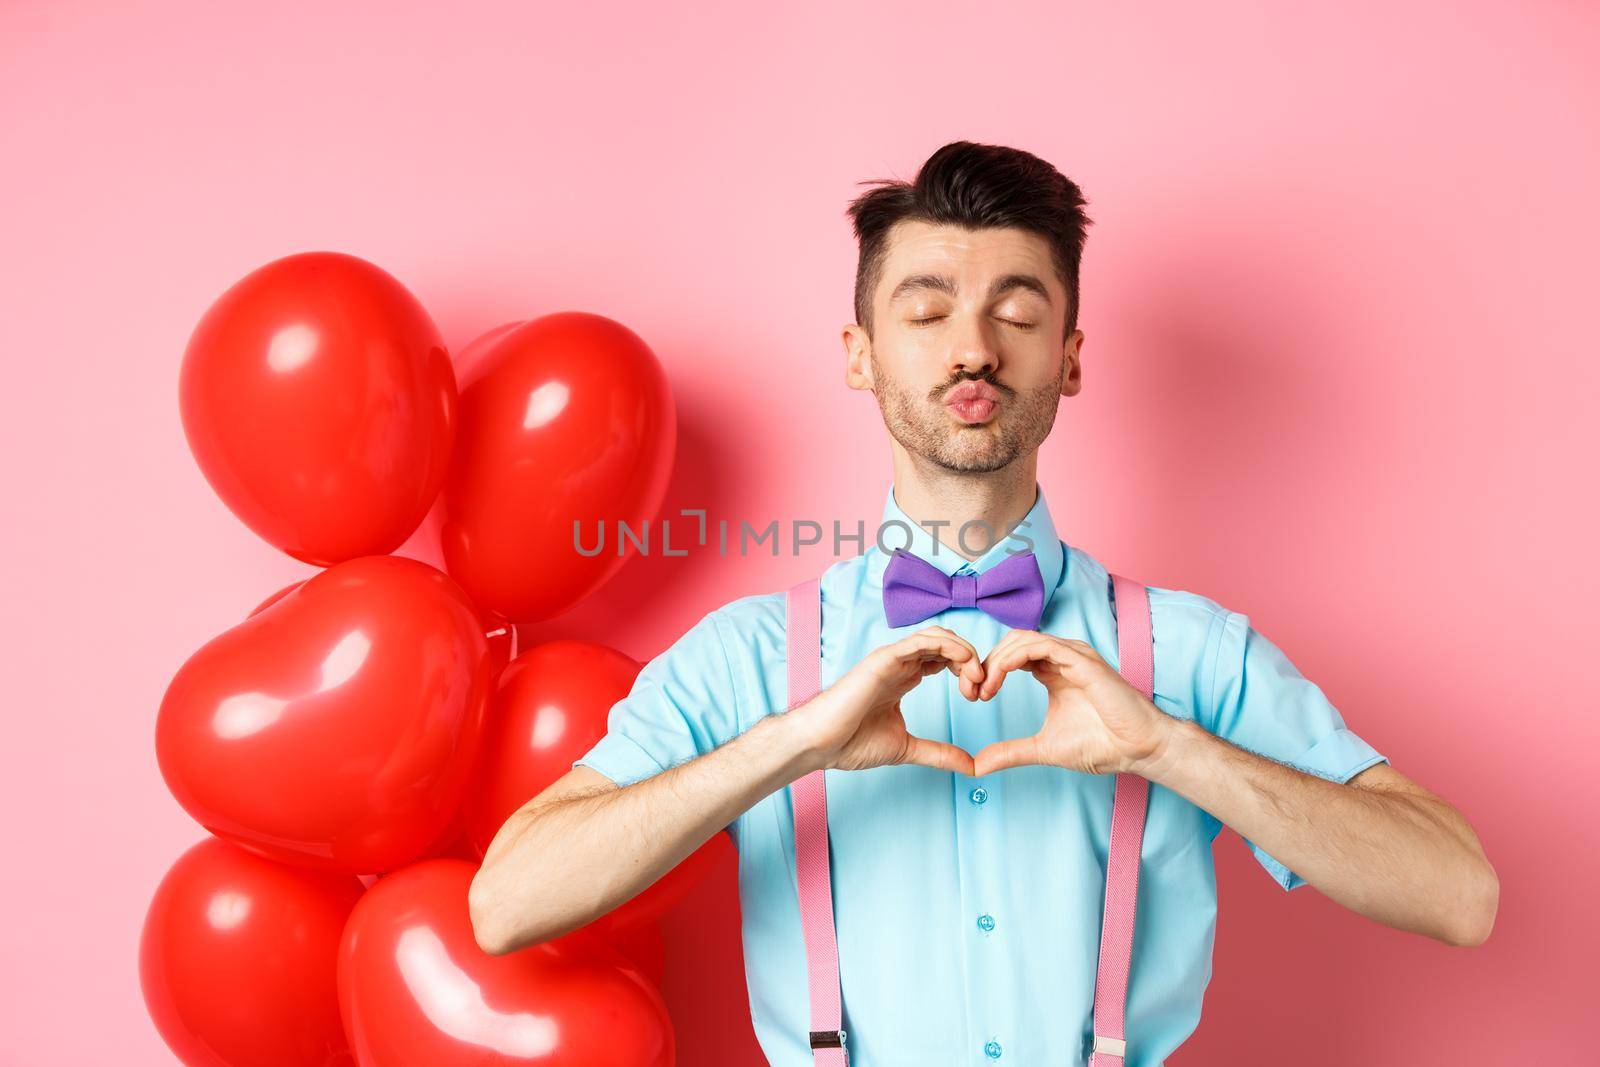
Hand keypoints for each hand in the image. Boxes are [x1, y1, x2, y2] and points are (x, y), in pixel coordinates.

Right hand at [791, 626, 983, 774]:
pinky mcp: (884, 659)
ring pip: (937, 636)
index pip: (944, 660)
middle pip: (946, 644)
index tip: (979, 695)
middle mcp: (900, 664)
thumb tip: (971, 766)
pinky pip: (920, 640)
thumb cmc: (851, 743)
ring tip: (975, 675)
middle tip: (982, 687)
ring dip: (963, 650)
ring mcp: (892, 659)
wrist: (820, 744)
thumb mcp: (908, 749)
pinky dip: (947, 645)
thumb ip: (939, 754)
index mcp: (904, 678)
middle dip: (971, 660)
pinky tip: (962, 662)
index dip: (967, 671)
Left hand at [970, 629, 1174, 777]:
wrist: (1138, 749)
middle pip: (1011, 642)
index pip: (1011, 656)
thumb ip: (1010, 752)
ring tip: (983, 689)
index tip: (973, 697)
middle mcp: (1062, 657)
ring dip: (996, 660)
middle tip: (971, 692)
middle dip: (985, 664)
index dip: (988, 671)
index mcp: (1053, 670)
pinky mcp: (1082, 660)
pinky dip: (1013, 657)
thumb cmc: (1101, 745)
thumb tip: (977, 766)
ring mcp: (1073, 655)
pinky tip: (999, 678)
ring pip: (1022, 638)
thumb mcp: (1043, 748)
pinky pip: (1040, 645)